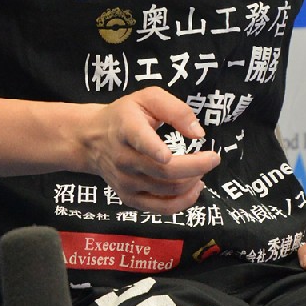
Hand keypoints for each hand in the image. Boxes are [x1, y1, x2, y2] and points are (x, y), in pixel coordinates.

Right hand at [81, 87, 219, 212]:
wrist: (92, 139)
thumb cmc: (125, 115)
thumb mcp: (147, 98)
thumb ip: (175, 109)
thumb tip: (197, 133)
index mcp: (126, 128)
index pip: (139, 141)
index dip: (153, 149)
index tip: (168, 155)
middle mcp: (124, 158)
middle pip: (164, 171)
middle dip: (196, 167)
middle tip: (213, 158)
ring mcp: (125, 182)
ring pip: (167, 190)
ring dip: (193, 182)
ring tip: (202, 169)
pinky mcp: (128, 198)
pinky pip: (161, 208)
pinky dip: (183, 202)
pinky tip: (194, 189)